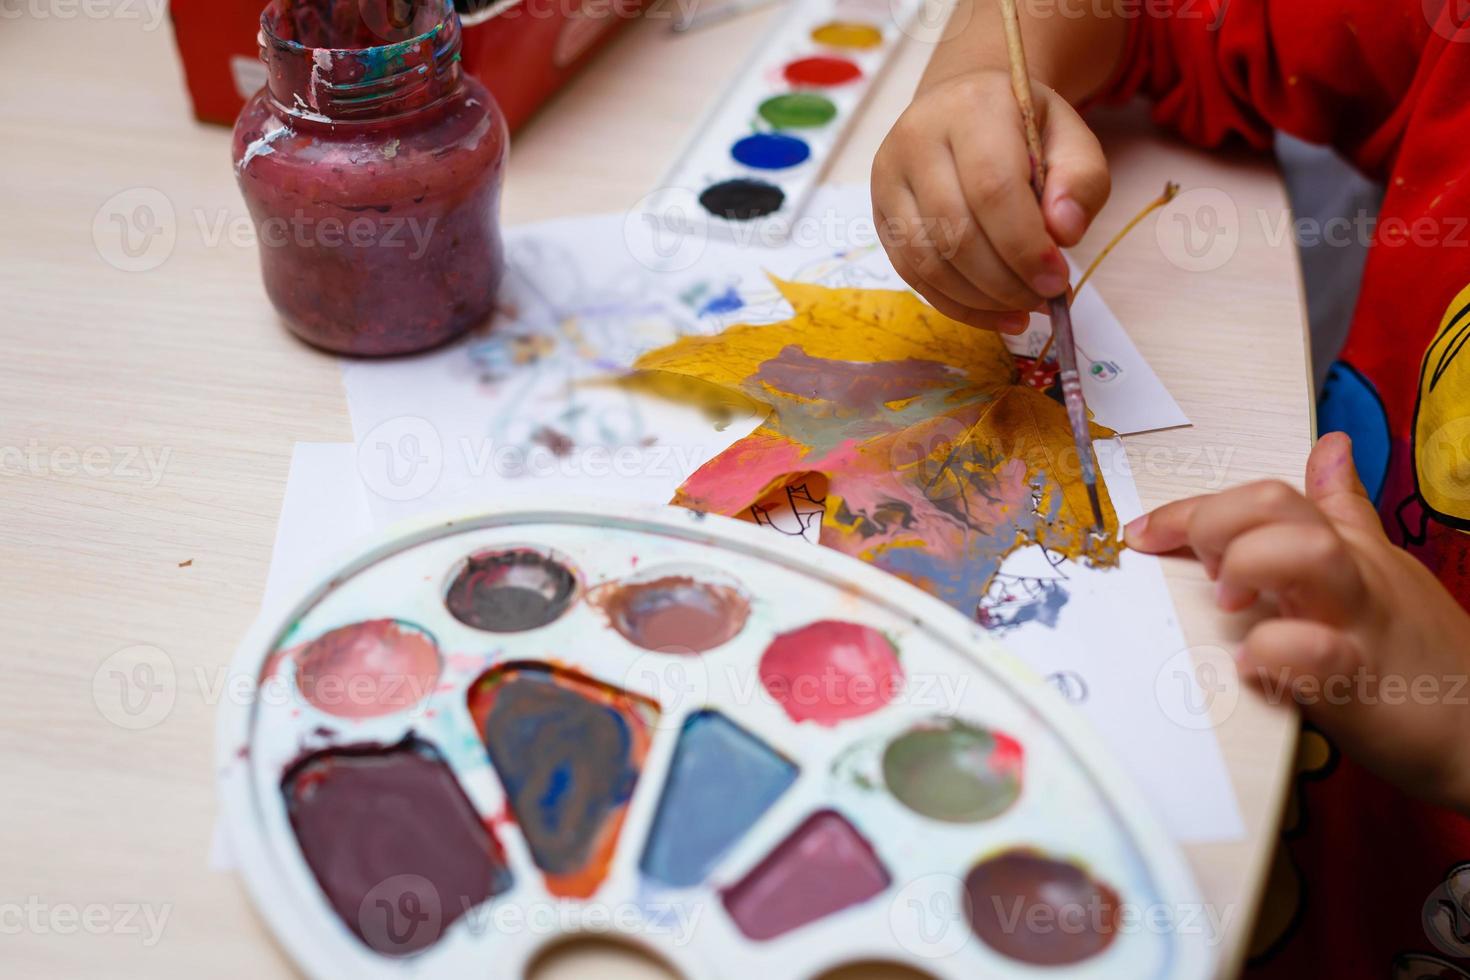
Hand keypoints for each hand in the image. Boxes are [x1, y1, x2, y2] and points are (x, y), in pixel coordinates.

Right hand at [870, 69, 1109, 331]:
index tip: (1057, 280)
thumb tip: (1063, 234)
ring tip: (1023, 308)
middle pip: (956, 230)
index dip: (1025, 245)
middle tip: (1045, 298)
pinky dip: (957, 305)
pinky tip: (994, 313)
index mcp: (971, 108)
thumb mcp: (1071, 139)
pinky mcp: (880, 214)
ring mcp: (888, 178)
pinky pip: (912, 275)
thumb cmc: (1022, 126)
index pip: (992, 187)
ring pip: (928, 260)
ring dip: (981, 299)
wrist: (963, 106)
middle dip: (1006, 280)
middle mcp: (917, 139)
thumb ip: (1081, 181)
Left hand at [1126, 433, 1469, 813]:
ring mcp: (1354, 625)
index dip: (1195, 508)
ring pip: (1306, 554)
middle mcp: (1347, 575)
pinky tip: (1253, 667)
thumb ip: (1345, 510)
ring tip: (1230, 603)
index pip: (1264, 497)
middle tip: (1203, 569)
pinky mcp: (1360, 685)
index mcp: (1343, 548)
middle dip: (1218, 521)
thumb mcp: (1383, 567)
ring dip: (1250, 565)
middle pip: (1277, 505)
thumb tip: (1329, 448)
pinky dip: (1275, 654)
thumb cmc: (1421, 652)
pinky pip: (1313, 654)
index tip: (1144, 531)